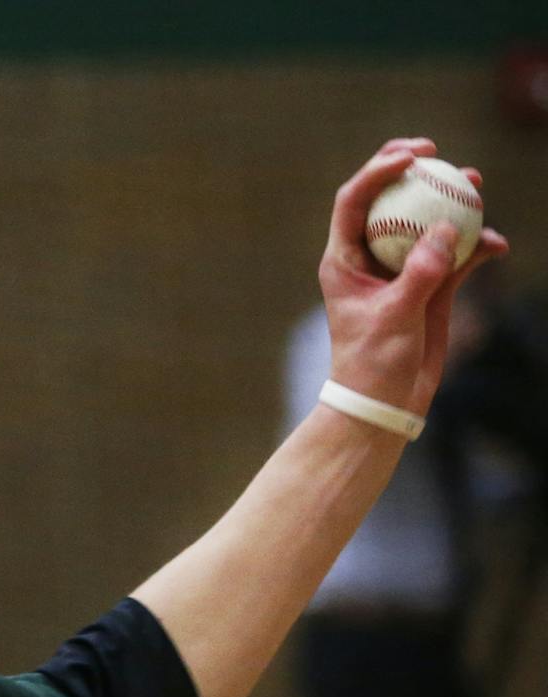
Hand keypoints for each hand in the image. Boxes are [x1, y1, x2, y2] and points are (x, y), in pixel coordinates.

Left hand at [320, 138, 510, 412]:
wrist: (386, 400)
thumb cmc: (373, 362)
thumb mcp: (395, 317)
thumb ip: (420, 273)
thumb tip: (446, 230)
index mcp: (344, 259)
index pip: (354, 201)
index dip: (377, 171)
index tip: (409, 157)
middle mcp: (371, 257)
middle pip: (389, 199)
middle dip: (412, 170)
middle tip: (436, 150)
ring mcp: (403, 268)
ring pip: (428, 221)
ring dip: (452, 201)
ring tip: (475, 184)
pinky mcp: (431, 284)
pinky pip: (456, 253)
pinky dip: (475, 245)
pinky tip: (497, 246)